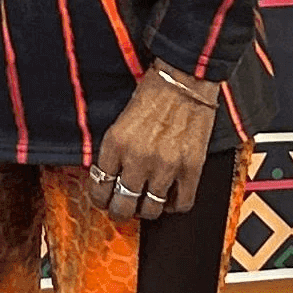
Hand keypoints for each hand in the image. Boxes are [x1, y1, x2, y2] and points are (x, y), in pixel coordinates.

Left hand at [89, 64, 216, 222]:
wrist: (184, 80)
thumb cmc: (152, 94)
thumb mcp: (120, 121)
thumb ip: (115, 151)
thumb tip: (109, 177)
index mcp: (116, 144)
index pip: (100, 187)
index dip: (100, 199)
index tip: (103, 200)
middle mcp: (138, 158)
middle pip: (122, 205)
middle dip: (119, 212)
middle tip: (122, 210)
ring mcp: (166, 166)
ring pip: (151, 210)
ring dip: (146, 211)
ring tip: (146, 204)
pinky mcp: (191, 168)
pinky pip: (182, 204)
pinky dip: (174, 207)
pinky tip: (170, 199)